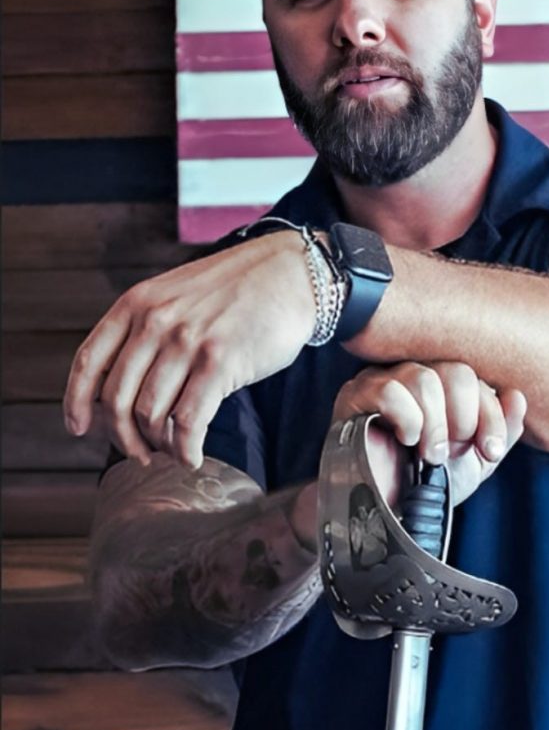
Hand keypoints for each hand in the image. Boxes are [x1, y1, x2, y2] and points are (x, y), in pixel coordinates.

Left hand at [62, 232, 315, 468]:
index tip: (79, 428)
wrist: (292, 273)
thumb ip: (150, 326)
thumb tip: (128, 384)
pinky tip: (192, 456)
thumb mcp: (179, 294)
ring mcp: (187, 342)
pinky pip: (189, 421)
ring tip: (171, 452)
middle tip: (139, 453)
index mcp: (137, 303)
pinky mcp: (220, 363)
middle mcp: (155, 321)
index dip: (77, 402)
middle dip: (123, 437)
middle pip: (117, 399)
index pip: (88, 360)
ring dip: (157, 446)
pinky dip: (185, 448)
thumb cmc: (241, 289)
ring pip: (151, 414)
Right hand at [331, 361, 526, 507]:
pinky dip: (407, 420)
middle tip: (452, 452)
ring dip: (435, 425)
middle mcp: (416, 373)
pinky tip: (404, 441)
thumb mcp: (472, 462)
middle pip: (456, 371)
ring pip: (424, 378)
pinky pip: (390, 391)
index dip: (491, 415)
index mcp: (445, 384)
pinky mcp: (356, 395)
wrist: (384, 514)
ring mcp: (384, 379)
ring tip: (428, 454)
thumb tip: (517, 396)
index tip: (489, 451)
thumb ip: (499, 432)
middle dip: (465, 418)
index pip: (479, 378)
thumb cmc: (425, 484)